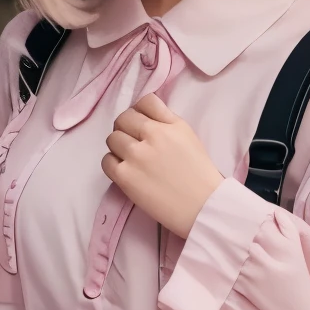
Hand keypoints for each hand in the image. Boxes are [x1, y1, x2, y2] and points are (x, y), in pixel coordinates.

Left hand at [102, 93, 224, 237]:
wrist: (202, 207)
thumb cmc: (199, 175)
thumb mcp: (189, 137)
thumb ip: (167, 122)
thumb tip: (145, 116)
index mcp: (170, 124)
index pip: (145, 101)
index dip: (140, 112)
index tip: (142, 124)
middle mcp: (152, 135)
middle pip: (123, 119)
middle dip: (126, 128)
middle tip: (134, 143)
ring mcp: (136, 156)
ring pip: (112, 138)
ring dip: (119, 147)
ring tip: (131, 160)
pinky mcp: (125, 177)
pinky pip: (106, 161)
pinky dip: (113, 164)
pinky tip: (125, 171)